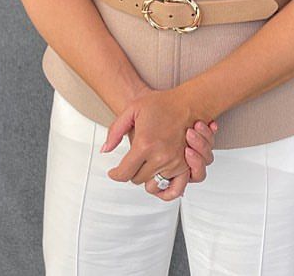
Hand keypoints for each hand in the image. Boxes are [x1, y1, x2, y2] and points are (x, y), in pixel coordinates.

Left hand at [100, 87, 214, 199]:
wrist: (188, 102)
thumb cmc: (162, 104)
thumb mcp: (132, 110)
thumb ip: (115, 131)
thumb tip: (105, 150)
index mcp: (145, 144)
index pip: (124, 173)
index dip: (115, 174)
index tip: (114, 172)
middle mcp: (160, 157)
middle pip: (137, 179)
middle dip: (132, 172)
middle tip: (133, 161)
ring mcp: (174, 163)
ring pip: (153, 184)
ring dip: (147, 178)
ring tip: (145, 167)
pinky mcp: (186, 166)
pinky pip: (174, 189)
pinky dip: (165, 190)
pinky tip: (159, 183)